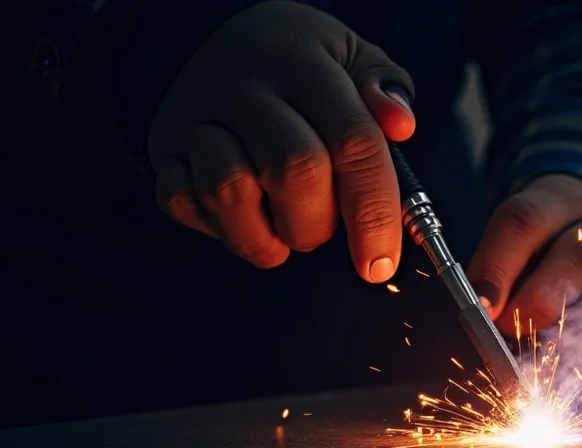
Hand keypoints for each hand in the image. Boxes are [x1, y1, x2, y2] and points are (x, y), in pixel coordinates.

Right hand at [149, 1, 413, 281]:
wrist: (206, 34)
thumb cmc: (294, 60)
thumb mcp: (349, 54)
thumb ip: (384, 87)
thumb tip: (400, 125)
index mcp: (303, 65)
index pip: (352, 142)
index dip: (374, 210)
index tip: (381, 262)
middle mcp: (245, 89)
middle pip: (293, 172)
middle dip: (318, 224)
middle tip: (324, 228)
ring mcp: (197, 118)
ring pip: (230, 193)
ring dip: (265, 235)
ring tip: (285, 228)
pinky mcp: (164, 148)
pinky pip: (182, 202)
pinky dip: (218, 227)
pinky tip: (244, 217)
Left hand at [467, 175, 581, 368]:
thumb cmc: (536, 254)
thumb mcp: (508, 248)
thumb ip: (494, 280)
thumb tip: (484, 322)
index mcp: (557, 204)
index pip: (525, 222)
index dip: (499, 266)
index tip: (480, 306)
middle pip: (579, 258)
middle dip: (538, 303)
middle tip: (510, 332)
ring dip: (574, 341)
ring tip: (542, 364)